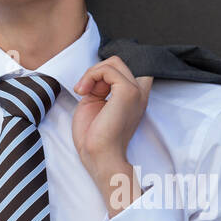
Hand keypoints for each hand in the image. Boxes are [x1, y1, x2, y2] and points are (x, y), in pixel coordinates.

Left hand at [70, 55, 152, 171]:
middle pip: (116, 63)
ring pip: (112, 63)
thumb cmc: (94, 138)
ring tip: (82, 91)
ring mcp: (135, 92)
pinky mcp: (127, 92)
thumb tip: (98, 73)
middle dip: (95, 72)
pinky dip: (90, 76)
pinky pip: (107, 69)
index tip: (91, 88)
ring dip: (91, 73)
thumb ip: (100, 86)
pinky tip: (82, 91)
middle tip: (84, 91)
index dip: (105, 72)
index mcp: (133, 98)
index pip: (125, 70)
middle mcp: (139, 93)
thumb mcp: (95, 104)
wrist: (99, 156)